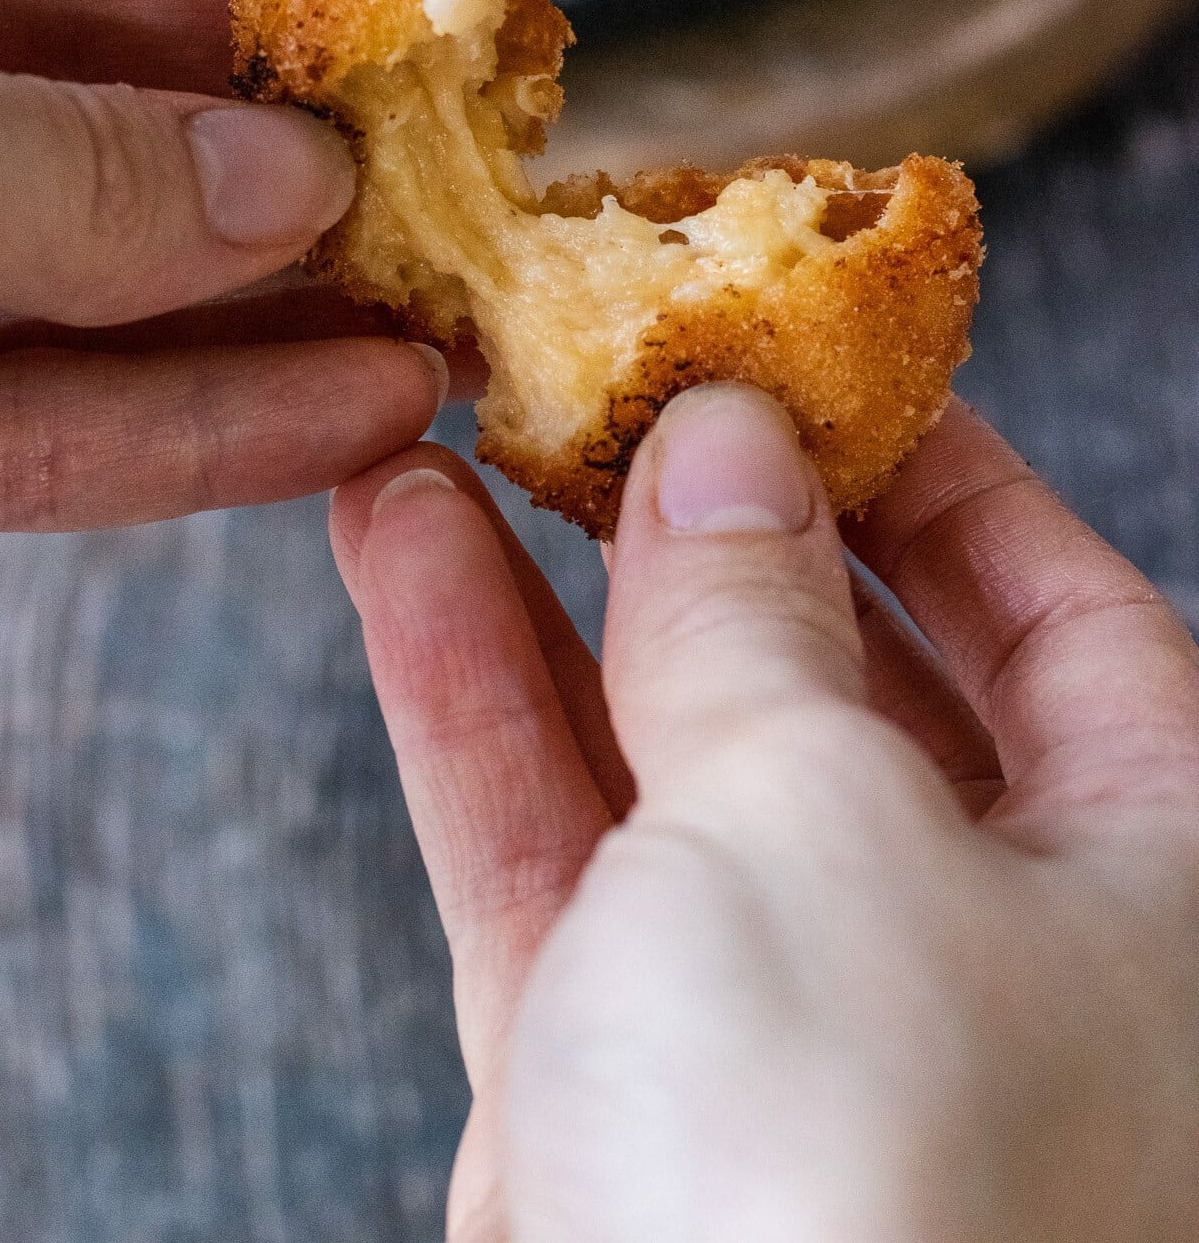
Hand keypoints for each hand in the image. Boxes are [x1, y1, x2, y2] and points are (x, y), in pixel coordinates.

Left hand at [0, 0, 445, 561]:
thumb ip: (73, 160)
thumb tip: (296, 187)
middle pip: (71, 38)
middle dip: (271, 92)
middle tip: (445, 139)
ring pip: (72, 258)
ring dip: (267, 289)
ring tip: (446, 303)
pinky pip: (22, 428)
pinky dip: (187, 430)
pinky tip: (358, 420)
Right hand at [330, 393, 1198, 1241]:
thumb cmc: (866, 1176)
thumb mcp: (822, 818)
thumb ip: (755, 615)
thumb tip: (724, 445)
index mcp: (1159, 880)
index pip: (1063, 608)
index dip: (930, 465)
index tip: (798, 354)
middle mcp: (1000, 953)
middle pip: (844, 667)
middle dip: (703, 517)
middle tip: (596, 375)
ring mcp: (802, 1026)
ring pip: (664, 748)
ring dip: (541, 581)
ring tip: (444, 422)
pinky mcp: (638, 1093)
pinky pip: (557, 852)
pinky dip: (469, 698)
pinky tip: (393, 548)